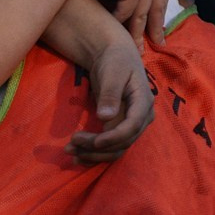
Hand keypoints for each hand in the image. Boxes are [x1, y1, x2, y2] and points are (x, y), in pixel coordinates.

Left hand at [67, 40, 154, 161]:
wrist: (114, 57)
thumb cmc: (115, 61)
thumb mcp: (113, 72)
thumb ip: (110, 93)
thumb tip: (105, 118)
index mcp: (143, 103)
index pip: (132, 126)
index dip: (114, 137)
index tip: (95, 142)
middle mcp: (142, 118)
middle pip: (123, 142)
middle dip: (97, 147)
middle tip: (71, 144)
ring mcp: (132, 126)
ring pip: (116, 149)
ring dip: (93, 155)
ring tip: (70, 152)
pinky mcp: (121, 130)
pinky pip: (111, 148)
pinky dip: (94, 155)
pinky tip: (77, 157)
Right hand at [68, 0, 167, 46]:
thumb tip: (129, 1)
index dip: (159, 13)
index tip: (158, 30)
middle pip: (158, 5)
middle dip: (156, 27)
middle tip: (158, 45)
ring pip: (142, 13)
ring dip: (136, 32)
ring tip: (135, 48)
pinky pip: (128, 12)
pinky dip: (118, 21)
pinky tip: (111, 29)